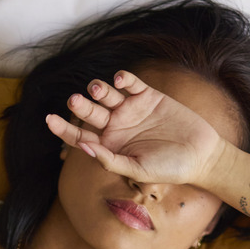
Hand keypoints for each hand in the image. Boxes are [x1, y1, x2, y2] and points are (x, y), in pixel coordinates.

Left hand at [46, 70, 224, 185]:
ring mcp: (131, 109)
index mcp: (108, 145)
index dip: (63, 128)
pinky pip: (130, 83)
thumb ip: (110, 160)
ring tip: (98, 89)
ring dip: (99, 89)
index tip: (49, 119)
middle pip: (89, 112)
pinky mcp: (148, 96)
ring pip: (106, 94)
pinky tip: (121, 79)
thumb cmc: (169, 169)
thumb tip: (84, 147)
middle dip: (80, 105)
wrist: (200, 155)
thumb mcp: (138, 170)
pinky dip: (123, 78)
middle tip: (76, 100)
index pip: (79, 135)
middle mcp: (116, 126)